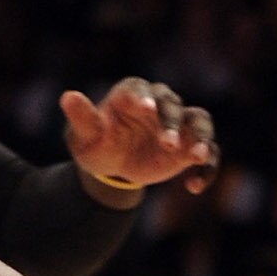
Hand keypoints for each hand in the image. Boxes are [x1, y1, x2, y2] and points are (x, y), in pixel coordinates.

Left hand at [60, 78, 219, 196]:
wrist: (113, 166)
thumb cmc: (97, 143)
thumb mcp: (84, 134)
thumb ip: (82, 117)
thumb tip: (69, 97)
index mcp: (130, 94)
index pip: (139, 89)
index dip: (143, 97)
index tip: (145, 110)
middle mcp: (158, 104)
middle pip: (172, 103)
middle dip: (171, 121)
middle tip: (167, 142)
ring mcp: (177, 125)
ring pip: (199, 121)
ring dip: (201, 137)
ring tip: (196, 157)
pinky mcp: (189, 147)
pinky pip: (208, 153)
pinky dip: (206, 167)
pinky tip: (193, 187)